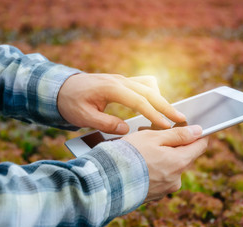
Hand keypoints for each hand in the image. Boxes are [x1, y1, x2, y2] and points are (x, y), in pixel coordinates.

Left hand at [57, 73, 185, 133]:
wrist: (61, 87)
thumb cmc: (70, 102)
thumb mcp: (83, 116)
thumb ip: (105, 123)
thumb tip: (126, 130)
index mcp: (111, 88)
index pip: (139, 101)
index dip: (154, 114)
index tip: (166, 126)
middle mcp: (120, 81)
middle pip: (150, 92)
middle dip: (166, 106)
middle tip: (181, 118)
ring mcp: (121, 79)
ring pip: (149, 86)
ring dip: (162, 99)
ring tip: (172, 114)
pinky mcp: (121, 82)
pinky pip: (142, 84)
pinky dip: (152, 94)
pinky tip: (155, 105)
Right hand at [122, 125, 208, 201]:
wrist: (108, 180)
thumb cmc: (130, 154)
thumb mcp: (154, 137)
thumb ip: (178, 134)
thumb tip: (198, 131)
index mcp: (180, 162)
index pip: (200, 146)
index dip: (195, 134)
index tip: (186, 127)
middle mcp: (177, 178)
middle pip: (183, 156)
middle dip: (171, 144)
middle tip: (152, 135)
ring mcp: (166, 189)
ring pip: (170, 166)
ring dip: (161, 157)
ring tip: (140, 150)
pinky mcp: (155, 195)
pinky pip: (159, 177)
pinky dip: (153, 169)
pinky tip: (138, 164)